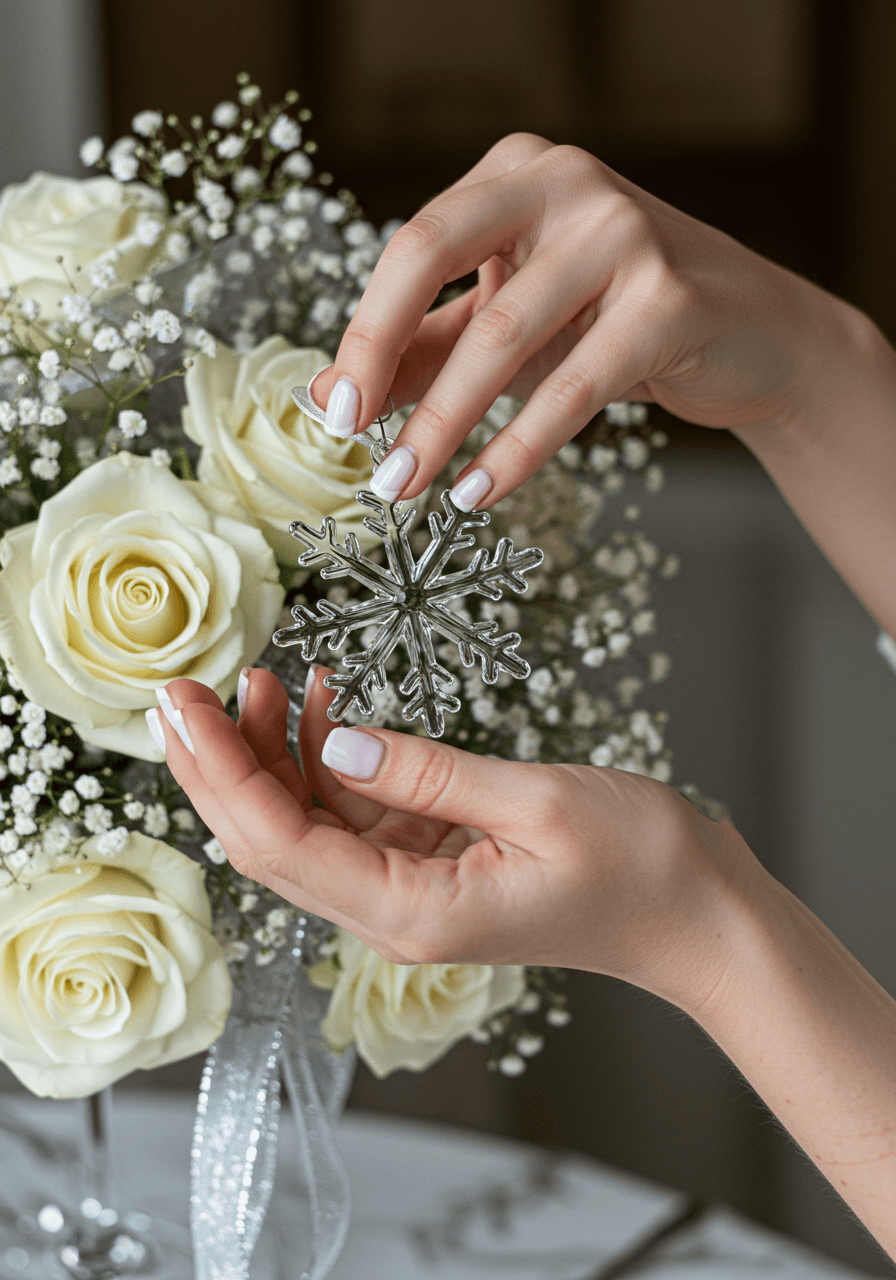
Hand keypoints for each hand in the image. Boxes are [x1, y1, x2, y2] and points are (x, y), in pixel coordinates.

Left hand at [158, 667, 759, 1011]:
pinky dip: (329, 759)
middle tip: (180, 689)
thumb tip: (330, 738)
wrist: (699, 916)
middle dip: (219, 766)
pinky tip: (325, 704)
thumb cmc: (640, 864)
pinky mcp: (429, 867)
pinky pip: (355, 814)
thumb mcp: (537, 801)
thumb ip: (426, 771)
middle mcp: (393, 915)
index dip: (219, 771)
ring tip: (263, 677)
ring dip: (273, 755)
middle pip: (271, 842)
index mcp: (412, 912)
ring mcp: (409, 892)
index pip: (279, 842)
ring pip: (307, 825)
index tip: (178, 705)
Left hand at [307, 132, 858, 507]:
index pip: (412, 245)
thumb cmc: (615, 324)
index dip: (363, 330)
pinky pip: (573, 387)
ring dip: (443, 423)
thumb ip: (424, 349)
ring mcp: (623, 232)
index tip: (337, 411)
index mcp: (515, 176)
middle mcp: (564, 183)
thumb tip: (330, 393)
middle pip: (433, 258)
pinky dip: (518, 447)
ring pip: (502, 336)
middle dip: (384, 363)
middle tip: (362, 453)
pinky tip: (481, 490)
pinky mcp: (669, 299)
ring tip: (408, 486)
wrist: (753, 336)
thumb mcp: (511, 327)